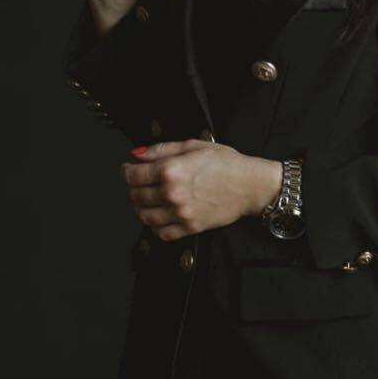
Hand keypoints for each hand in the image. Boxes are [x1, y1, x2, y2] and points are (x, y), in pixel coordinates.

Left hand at [120, 140, 281, 241]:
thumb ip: (162, 149)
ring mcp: (180, 213)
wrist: (251, 185)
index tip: (128, 170)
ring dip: (141, 208)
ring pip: (145, 216)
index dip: (126, 171)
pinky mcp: (190, 227)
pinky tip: (160, 216)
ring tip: (148, 200)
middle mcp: (172, 193)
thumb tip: (138, 154)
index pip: (133, 175)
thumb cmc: (227, 163)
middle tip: (139, 183)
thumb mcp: (193, 146)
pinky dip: (155, 226)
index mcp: (171, 170)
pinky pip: (161, 233)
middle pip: (136, 196)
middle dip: (133, 188)